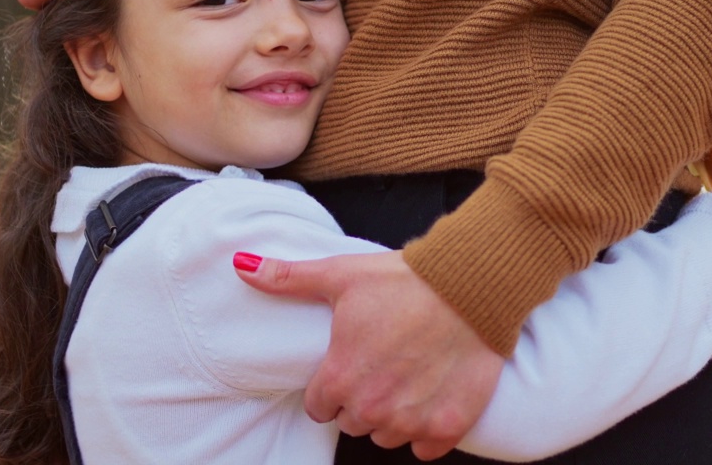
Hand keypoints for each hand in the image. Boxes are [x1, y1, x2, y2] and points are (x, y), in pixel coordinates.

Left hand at [234, 250, 503, 459]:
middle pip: (353, 421)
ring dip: (395, 414)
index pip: (319, 406)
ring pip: (387, 435)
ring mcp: (411, 421)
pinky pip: (424, 448)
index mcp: (340, 378)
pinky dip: (428, 428)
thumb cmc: (403, 279)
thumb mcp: (341, 274)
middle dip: (363, 398)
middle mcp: (371, 408)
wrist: (470, 285)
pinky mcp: (448, 426)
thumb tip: (241, 264)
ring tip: (410, 374)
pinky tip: (433, 396)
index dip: (333, 384)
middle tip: (384, 362)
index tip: (352, 362)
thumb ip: (288, 278)